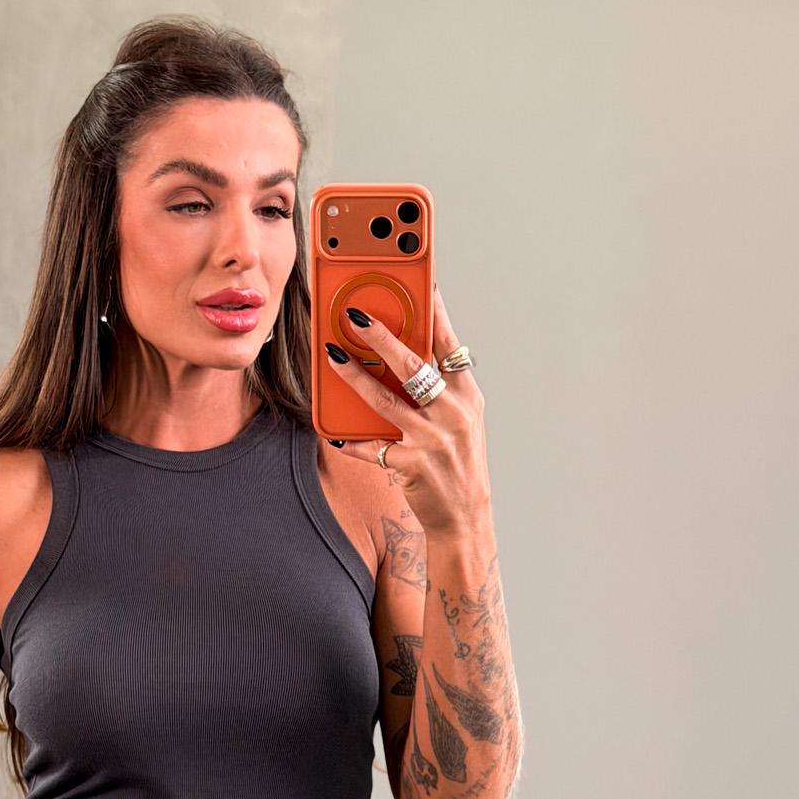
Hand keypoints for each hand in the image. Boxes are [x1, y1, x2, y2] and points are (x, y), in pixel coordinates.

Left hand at [327, 289, 489, 541]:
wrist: (465, 517)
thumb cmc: (457, 462)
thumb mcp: (459, 419)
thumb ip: (437, 388)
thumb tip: (402, 353)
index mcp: (465, 395)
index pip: (448, 344)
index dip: (433, 311)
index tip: (418, 282)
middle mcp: (452, 413)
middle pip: (413, 366)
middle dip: (382, 337)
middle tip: (355, 315)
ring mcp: (432, 439)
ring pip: (386, 400)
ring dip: (355, 376)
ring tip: (333, 356)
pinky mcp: (412, 464)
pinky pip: (374, 447)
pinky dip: (353, 439)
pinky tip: (336, 432)